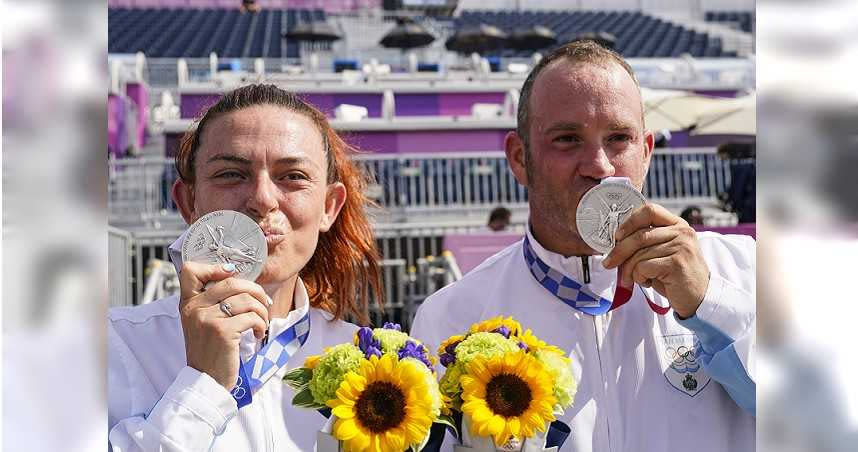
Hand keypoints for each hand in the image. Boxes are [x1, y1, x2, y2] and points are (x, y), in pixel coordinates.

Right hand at [178, 262, 270, 389]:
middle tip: (264, 303)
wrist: (205, 381)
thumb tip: (237, 278)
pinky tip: (258, 334)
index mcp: (187, 303)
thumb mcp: (201, 323)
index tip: (233, 276)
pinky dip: (261, 324)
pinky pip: (251, 317)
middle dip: (255, 291)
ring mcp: (207, 319)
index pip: (191, 270)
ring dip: (262, 310)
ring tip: (261, 323)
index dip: (215, 267)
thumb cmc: (209, 351)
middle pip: (232, 282)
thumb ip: (211, 302)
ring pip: (246, 299)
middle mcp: (194, 308)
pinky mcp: (222, 332)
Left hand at [601, 203, 709, 317]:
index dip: (629, 221)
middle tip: (609, 263)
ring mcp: (681, 247)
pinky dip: (639, 277)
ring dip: (630, 270)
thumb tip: (614, 240)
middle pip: (639, 235)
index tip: (617, 236)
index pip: (649, 210)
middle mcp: (682, 232)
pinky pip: (643, 267)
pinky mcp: (677, 264)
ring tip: (636, 278)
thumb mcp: (661, 252)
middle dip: (619, 251)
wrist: (698, 298)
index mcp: (677, 224)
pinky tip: (648, 282)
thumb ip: (645, 242)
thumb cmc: (674, 275)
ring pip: (639, 254)